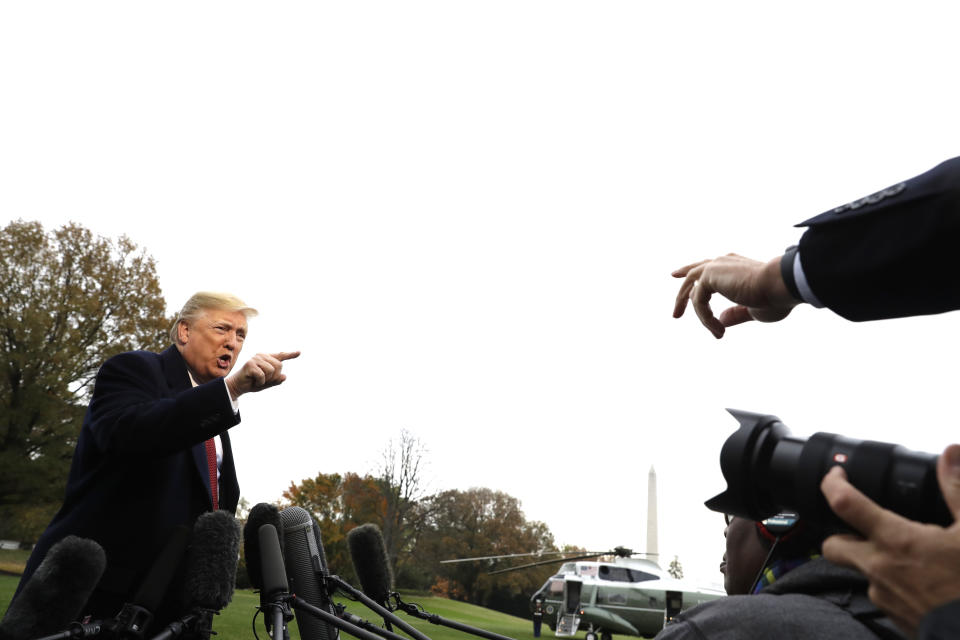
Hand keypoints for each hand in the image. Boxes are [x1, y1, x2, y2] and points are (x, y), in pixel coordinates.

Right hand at [226, 351, 299, 398]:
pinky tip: (254, 381)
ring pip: (272, 371)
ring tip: (259, 380)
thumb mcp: (267, 383)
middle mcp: (262, 356)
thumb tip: (284, 377)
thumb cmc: (253, 383)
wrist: (237, 386)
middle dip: (274, 377)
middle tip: (264, 380)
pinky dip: (260, 382)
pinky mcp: (250, 365)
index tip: (299, 352)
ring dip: (267, 380)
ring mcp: (255, 359)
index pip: (281, 356)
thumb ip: (276, 380)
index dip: (290, 354)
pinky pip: (262, 376)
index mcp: (267, 358)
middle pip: (279, 366)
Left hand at [672, 253, 798, 337]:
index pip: (708, 270)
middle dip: (682, 294)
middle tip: (675, 315)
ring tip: (713, 333)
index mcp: (734, 266)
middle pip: (693, 274)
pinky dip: (705, 318)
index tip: (682, 285)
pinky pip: (698, 301)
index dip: (694, 279)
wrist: (781, 285)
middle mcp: (722, 262)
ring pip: (693, 290)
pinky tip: (717, 330)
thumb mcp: (753, 310)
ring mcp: (715, 266)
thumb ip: (736, 314)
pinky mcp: (709, 276)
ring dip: (697, 314)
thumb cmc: (775, 297)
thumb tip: (721, 320)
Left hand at [820, 445, 959, 634]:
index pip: (844, 503)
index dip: (832, 483)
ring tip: (903, 555)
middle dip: (840, 531)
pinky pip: (881, 594)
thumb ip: (958, 490)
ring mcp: (882, 595)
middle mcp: (878, 567)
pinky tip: (918, 581)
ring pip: (858, 571)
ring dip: (871, 560)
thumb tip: (950, 454)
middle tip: (862, 524)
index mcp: (896, 540)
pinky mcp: (893, 617)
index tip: (835, 475)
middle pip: (833, 544)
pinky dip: (892, 583)